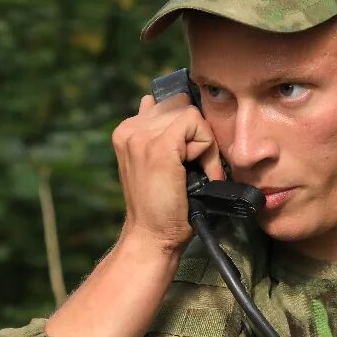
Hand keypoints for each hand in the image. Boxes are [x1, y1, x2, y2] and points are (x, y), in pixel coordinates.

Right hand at [110, 93, 224, 252]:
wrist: (152, 236)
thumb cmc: (161, 205)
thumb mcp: (157, 162)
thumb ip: (157, 132)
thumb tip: (164, 100)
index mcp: (127, 130)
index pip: (170, 103)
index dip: (188, 130)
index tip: (187, 160)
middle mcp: (130, 128)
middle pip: (182, 106)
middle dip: (197, 134)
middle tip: (196, 167)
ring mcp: (142, 136)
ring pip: (191, 114)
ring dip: (204, 144)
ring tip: (196, 172)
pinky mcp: (160, 146)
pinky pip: (197, 125)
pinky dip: (208, 151)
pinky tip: (201, 173)